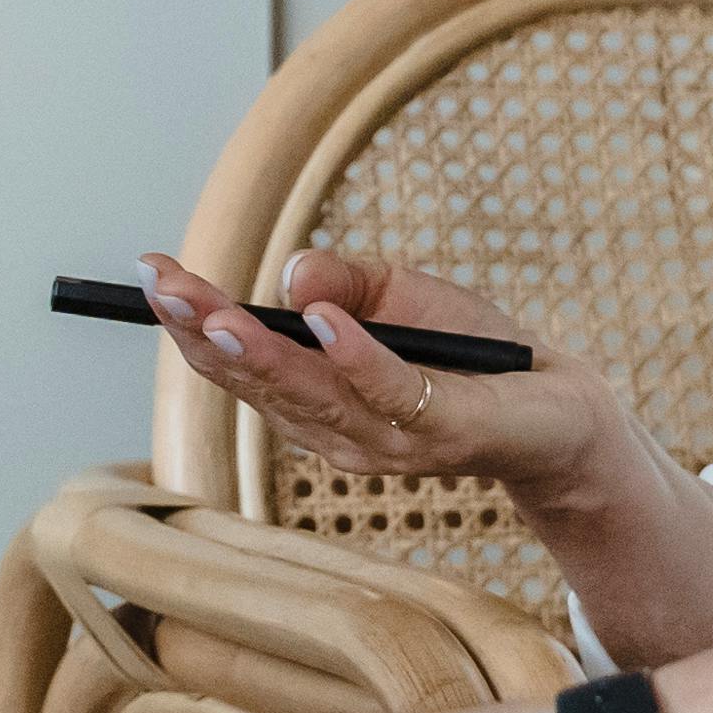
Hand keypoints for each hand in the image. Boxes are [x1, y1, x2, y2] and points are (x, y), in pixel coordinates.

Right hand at [137, 250, 628, 507]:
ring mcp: (385, 441)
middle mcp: (335, 432)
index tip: (150, 272)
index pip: (235, 363)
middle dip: (203, 332)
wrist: (561, 408)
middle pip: (255, 380)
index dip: (189, 321)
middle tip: (161, 288)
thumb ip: (342, 281)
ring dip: (261, 351)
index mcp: (312, 401)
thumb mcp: (397, 295)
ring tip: (218, 311)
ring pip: (308, 393)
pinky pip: (390, 391)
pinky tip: (323, 321)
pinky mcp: (441, 432)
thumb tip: (291, 272)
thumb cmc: (471, 353)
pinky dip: (355, 355)